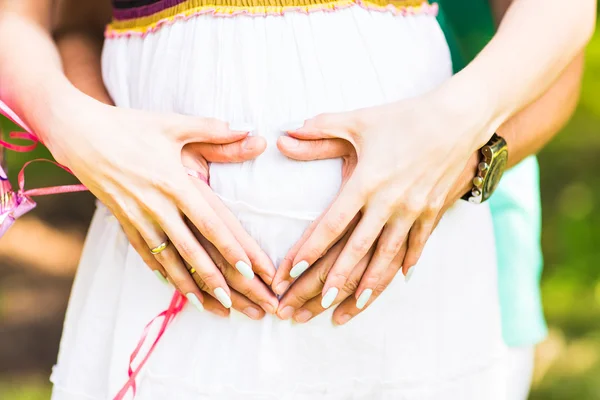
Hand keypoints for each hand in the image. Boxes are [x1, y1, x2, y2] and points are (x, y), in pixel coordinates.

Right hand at [43, 93, 275, 310]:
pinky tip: (171, 284)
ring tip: (206, 304)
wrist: (78, 132)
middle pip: (191, 249)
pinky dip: (158, 269)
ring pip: (166, 258)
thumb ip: (212, 130)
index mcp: (175, 183)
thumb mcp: (172, 124)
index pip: (209, 223)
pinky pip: (142, 251)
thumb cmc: (130, 126)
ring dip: (187, 284)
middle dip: (214, 278)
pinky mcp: (121, 220)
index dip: (230, 248)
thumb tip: (247, 130)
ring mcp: (136, 216)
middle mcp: (157, 205)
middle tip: (234, 302)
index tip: (249, 270)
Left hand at [275, 92, 489, 314]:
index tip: (292, 271)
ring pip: (387, 257)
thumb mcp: (359, 120)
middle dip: (333, 281)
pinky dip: (407, 264)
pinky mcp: (433, 212)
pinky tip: (397, 281)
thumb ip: (320, 130)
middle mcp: (389, 202)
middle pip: (356, 250)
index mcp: (366, 182)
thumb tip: (283, 136)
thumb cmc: (404, 117)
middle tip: (315, 304)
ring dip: (368, 285)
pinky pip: (418, 245)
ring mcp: (414, 211)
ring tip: (350, 307)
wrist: (459, 118)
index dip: (310, 249)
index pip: (332, 223)